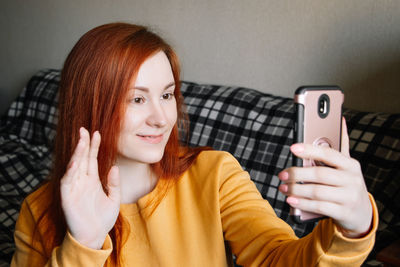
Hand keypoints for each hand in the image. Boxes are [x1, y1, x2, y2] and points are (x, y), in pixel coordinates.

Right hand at [60, 127, 120, 248]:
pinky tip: (75, 162)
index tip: (97, 133)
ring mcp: (74, 188)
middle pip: (82, 158)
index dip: (94, 146)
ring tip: (81, 141)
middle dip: (83, 144)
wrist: (94, 236)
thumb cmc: (103, 218)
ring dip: (77, 154)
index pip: (92, 159)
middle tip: (85, 129)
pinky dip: (70, 172)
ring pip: (74, 166)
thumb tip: (115, 167)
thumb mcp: (114, 199)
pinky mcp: (68, 197)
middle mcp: (82, 181)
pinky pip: (68, 182)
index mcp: (93, 180)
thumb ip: (114, 184)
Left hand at [278, 118, 372, 237]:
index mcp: (351, 164)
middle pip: (319, 174)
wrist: (361, 213)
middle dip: (297, 174)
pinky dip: (302, 203)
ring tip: (283, 187)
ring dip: (296, 190)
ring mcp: (349, 197)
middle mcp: (352, 180)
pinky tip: (291, 200)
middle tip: (282, 174)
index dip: (310, 150)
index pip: (329, 154)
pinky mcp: (344, 212)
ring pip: (317, 192)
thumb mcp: (346, 166)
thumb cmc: (347, 184)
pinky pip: (319, 207)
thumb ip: (340, 145)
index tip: (292, 148)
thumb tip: (339, 118)